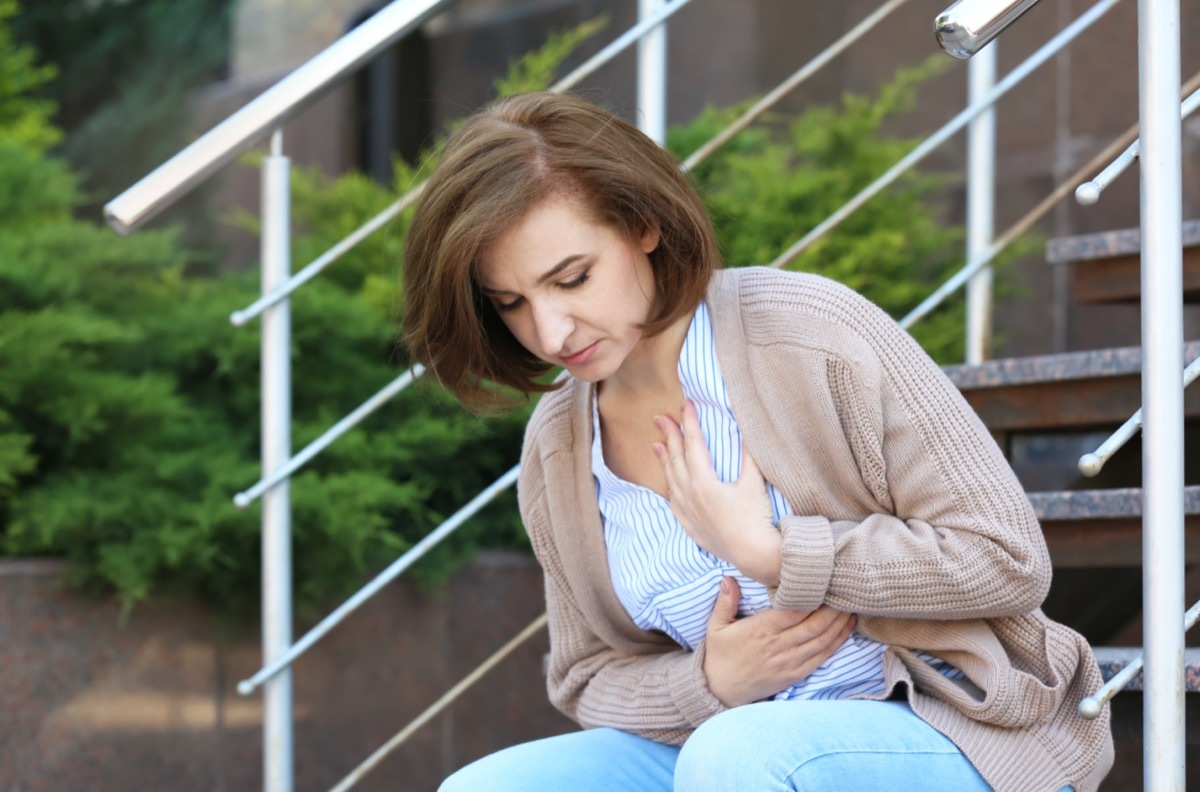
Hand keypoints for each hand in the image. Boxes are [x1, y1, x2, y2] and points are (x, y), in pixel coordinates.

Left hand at [653, 400, 781, 585]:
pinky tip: (669, 485)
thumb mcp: (754, 482)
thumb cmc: (756, 517)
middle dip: (669, 435)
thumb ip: (749, 455)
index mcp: (704, 481)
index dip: (690, 421)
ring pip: (671, 480)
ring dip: (664, 460)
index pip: (693, 444)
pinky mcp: (692, 527)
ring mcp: (689, 512)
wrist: (753, 554)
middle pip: (676, 458)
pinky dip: (670, 489)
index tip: (686, 404)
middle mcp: (690, 495)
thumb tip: (747, 430)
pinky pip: (675, 504)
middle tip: (660, 417)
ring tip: (656, 445)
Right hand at [703, 577, 855, 706]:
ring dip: (840, 623)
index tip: (824, 581)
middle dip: (833, 608)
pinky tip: (847, 628)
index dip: (812, 597)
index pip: (794, 610)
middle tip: (846, 590)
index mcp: (761, 629)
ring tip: (852, 604)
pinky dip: (837, 641)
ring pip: (822, 639)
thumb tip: (727, 578)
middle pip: (814, 624)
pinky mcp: (795, 674)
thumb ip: (725, 602)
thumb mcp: (716, 626)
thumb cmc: (720, 654)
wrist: (721, 690)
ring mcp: (789, 661)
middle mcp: (778, 645)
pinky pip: (821, 656)